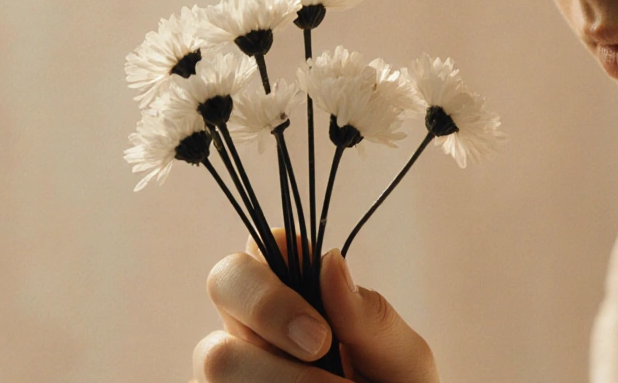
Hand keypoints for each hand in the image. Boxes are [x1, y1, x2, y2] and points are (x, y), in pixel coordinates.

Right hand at [191, 236, 438, 382]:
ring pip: (216, 356)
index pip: (267, 246)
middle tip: (320, 348)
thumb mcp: (402, 360)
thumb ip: (370, 316)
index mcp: (300, 297)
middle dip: (268, 309)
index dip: (280, 266)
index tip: (323, 324)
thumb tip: (330, 262)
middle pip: (223, 281)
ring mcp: (232, 371)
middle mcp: (255, 328)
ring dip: (278, 378)